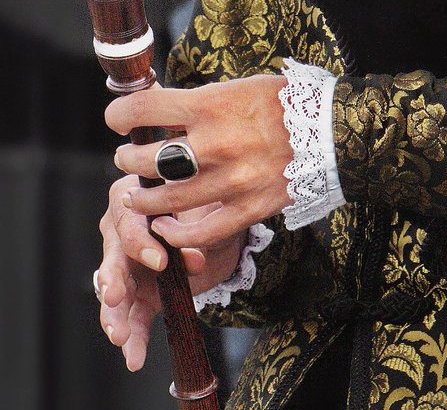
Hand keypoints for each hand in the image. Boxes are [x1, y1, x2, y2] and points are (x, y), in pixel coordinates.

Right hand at [97, 175, 243, 370]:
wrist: (222, 226)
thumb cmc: (209, 204)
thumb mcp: (209, 210)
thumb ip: (198, 231)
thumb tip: (193, 259)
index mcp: (135, 200)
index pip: (128, 220)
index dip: (140, 242)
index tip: (161, 261)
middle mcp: (122, 233)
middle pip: (112, 257)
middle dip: (112, 279)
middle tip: (114, 298)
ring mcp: (128, 266)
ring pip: (114, 293)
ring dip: (114, 316)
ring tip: (120, 336)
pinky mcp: (140, 294)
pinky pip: (132, 317)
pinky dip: (133, 338)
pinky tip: (133, 357)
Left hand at [109, 75, 291, 250]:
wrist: (333, 132)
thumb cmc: (285, 103)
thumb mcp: (239, 88)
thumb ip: (200, 103)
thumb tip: (159, 110)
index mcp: (213, 106)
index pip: (145, 110)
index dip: (120, 114)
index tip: (116, 118)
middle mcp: (216, 144)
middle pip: (147, 159)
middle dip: (127, 158)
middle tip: (127, 157)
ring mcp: (231, 181)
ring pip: (165, 200)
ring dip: (142, 198)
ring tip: (137, 194)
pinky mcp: (247, 209)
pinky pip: (199, 232)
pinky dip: (174, 232)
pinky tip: (163, 226)